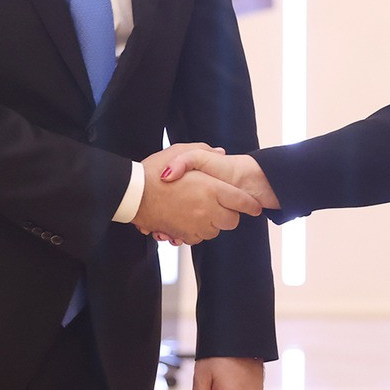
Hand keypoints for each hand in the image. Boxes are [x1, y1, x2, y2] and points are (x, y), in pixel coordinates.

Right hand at [133, 143, 260, 244]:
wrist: (133, 195)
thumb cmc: (155, 172)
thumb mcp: (180, 151)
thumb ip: (204, 151)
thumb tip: (221, 152)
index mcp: (210, 188)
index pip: (241, 201)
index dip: (251, 205)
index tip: (256, 206)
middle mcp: (207, 209)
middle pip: (232, 220)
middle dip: (229, 214)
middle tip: (220, 205)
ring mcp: (196, 225)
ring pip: (216, 231)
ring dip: (212, 222)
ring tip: (199, 210)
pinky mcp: (184, 236)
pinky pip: (199, 238)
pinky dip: (197, 230)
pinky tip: (187, 218)